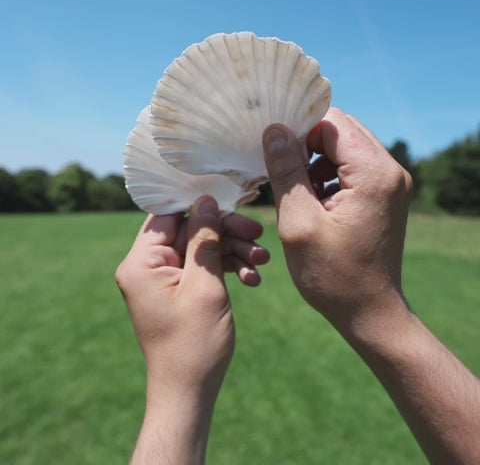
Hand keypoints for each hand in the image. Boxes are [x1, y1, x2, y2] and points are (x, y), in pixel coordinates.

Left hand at [115, 196, 268, 463]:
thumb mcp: (205, 286)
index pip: (168, 215)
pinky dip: (226, 269)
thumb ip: (204, 239)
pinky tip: (251, 278)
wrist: (190, 390)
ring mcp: (164, 279)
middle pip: (189, 230)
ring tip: (262, 261)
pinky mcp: (179, 290)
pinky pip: (203, 269)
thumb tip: (205, 201)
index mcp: (142, 263)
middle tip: (258, 235)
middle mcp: (148, 267)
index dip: (199, 206)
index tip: (231, 205)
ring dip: (232, 252)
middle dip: (225, 232)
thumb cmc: (194, 344)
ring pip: (201, 249)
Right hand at [262, 107, 412, 337]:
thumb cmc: (332, 275)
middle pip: (341, 132)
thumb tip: (275, 131)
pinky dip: (329, 178)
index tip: (275, 151)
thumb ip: (286, 172)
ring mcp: (391, 184)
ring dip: (316, 164)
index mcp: (374, 173)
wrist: (369, 311)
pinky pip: (353, 170)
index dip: (299, 130)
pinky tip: (313, 203)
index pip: (333, 123)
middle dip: (307, 145)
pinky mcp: (384, 197)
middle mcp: (390, 171)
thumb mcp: (299, 222)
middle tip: (283, 172)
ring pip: (345, 150)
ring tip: (298, 194)